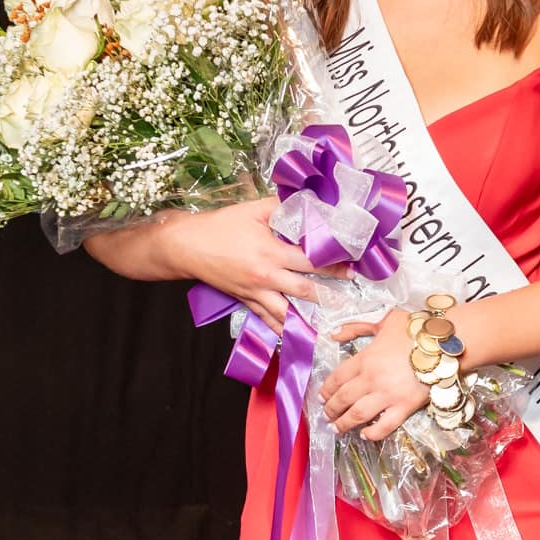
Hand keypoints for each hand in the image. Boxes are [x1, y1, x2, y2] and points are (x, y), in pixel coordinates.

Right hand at [164, 196, 348, 334]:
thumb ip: (282, 207)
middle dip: (330, 296)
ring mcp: (255, 294)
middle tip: (348, 299)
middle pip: (305, 292)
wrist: (187, 246)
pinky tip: (295, 337)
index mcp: (271, 254)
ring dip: (308, 321)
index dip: (335, 266)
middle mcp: (266, 278)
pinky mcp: (246, 302)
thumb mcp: (253, 210)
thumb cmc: (220, 226)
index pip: (311, 262)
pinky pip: (267, 320)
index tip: (352, 267)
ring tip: (328, 328)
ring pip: (288, 314)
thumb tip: (308, 202)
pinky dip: (282, 330)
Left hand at [318, 307, 427, 441]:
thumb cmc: (416, 329)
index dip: (326, 389)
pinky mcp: (405, 407)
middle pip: (343, 399)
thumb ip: (356, 326)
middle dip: (331, 409)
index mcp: (365, 358)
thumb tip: (334, 335)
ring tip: (337, 428)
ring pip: (358, 415)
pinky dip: (372, 433)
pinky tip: (365, 434)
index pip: (337, 378)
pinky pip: (385, 426)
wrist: (445, 343)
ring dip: (344, 424)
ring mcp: (388, 395)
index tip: (322, 397)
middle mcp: (372, 379)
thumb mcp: (384, 319)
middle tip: (327, 416)